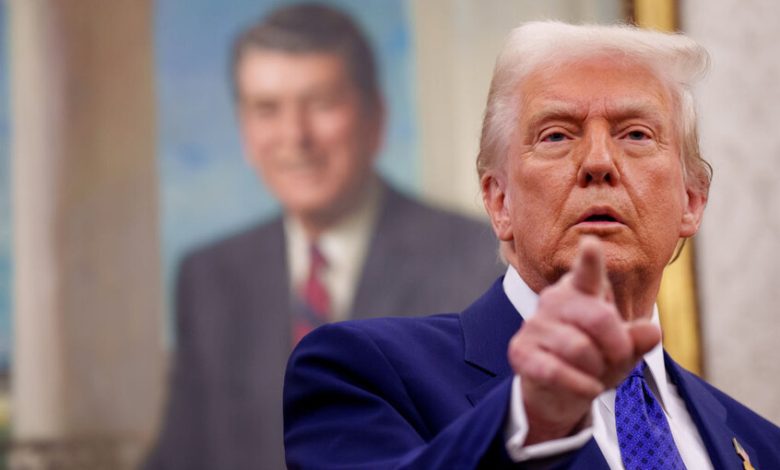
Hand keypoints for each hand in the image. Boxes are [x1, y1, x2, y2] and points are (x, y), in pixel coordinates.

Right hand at [507, 236, 660, 443]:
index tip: (591, 244)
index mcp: (581, 291)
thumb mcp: (622, 351)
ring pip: (579, 348)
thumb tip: (652, 331)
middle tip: (620, 359)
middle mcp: (554, 300)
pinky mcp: (520, 351)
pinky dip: (580, 386)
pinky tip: (587, 388)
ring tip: (596, 374)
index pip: (588, 273)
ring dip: (597, 370)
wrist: (557, 391)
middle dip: (618, 346)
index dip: (590, 260)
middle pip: (599, 318)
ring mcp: (534, 324)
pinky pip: (556, 370)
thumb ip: (638, 339)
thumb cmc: (593, 362)